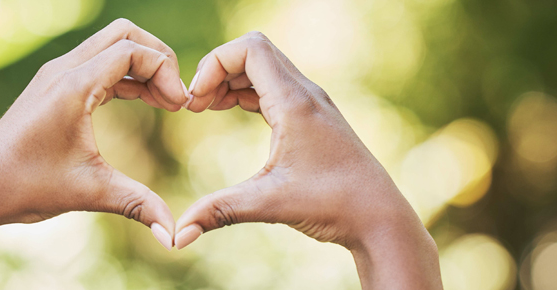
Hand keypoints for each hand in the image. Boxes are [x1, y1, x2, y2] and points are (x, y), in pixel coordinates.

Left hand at [0, 19, 187, 248]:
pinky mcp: (53, 85)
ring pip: (111, 45)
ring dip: (142, 67)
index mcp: (72, 85)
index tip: (179, 107)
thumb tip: (173, 236)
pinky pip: (98, 64)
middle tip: (175, 97)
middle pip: (124, 34)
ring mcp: (56, 74)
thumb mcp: (88, 192)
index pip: (132, 51)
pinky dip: (125, 76)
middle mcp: (63, 69)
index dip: (165, 73)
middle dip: (158, 58)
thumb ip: (137, 204)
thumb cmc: (25, 187)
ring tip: (165, 103)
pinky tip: (142, 103)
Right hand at [174, 32, 441, 288]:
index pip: (249, 49)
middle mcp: (305, 94)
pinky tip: (230, 111)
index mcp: (295, 102)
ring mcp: (312, 104)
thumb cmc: (333, 204)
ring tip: (205, 108)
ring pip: (263, 68)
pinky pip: (273, 86)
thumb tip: (178, 236)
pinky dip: (247, 91)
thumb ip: (220, 211)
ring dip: (231, 80)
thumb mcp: (270, 204)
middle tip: (195, 106)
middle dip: (217, 71)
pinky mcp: (313, 117)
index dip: (214, 65)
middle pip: (253, 52)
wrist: (379, 216)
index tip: (196, 102)